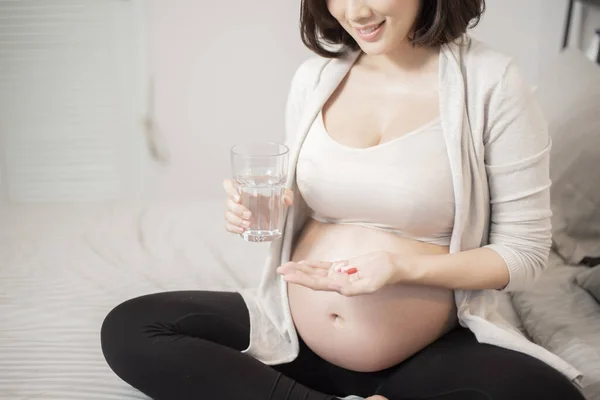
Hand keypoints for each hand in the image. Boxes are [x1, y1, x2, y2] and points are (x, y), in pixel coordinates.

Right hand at [222, 179, 292, 234]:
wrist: (274, 211)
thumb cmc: (274, 197)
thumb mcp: (282, 193)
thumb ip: (286, 194)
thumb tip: (287, 200)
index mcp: (244, 188)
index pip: (228, 185)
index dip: (229, 190)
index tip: (238, 198)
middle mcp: (238, 199)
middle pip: (228, 202)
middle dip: (237, 210)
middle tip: (249, 215)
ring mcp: (236, 211)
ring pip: (227, 215)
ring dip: (236, 220)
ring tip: (248, 224)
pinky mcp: (237, 222)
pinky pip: (228, 226)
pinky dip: (233, 228)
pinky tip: (242, 230)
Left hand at [276, 251, 400, 296]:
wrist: (393, 267)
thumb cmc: (384, 274)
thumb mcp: (371, 282)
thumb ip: (354, 287)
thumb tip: (336, 286)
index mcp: (342, 287)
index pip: (317, 284)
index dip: (302, 280)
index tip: (288, 276)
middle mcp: (337, 282)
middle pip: (312, 278)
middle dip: (296, 274)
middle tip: (280, 270)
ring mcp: (339, 274)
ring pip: (316, 272)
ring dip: (301, 269)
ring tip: (286, 266)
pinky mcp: (343, 267)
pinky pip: (324, 266)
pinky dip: (312, 265)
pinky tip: (302, 263)